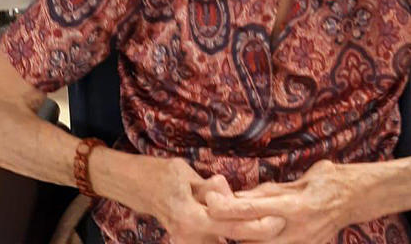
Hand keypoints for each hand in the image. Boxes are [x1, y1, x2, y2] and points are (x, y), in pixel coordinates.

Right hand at [110, 156, 284, 243]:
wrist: (132, 185)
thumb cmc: (158, 174)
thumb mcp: (184, 173)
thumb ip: (208, 187)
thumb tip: (228, 193)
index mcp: (190, 217)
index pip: (232, 225)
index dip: (257, 224)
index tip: (278, 220)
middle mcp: (189, 235)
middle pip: (231, 240)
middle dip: (254, 235)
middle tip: (278, 226)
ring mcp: (186, 240)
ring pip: (221, 242)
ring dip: (241, 235)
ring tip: (264, 227)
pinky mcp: (187, 239)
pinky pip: (212, 241)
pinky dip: (225, 236)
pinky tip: (245, 229)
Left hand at [207, 160, 356, 243]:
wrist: (357, 199)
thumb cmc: (327, 181)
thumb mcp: (299, 179)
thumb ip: (269, 191)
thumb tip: (238, 196)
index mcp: (295, 206)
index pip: (252, 209)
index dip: (227, 207)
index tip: (210, 202)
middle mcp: (296, 229)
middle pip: (250, 235)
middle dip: (227, 228)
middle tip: (209, 219)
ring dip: (242, 237)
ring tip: (227, 226)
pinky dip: (258, 242)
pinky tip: (250, 234)